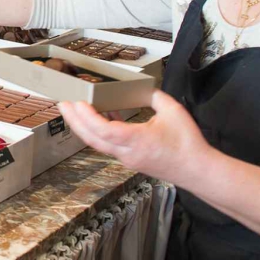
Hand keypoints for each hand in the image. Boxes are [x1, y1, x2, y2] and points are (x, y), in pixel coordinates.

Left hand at [58, 90, 210, 184]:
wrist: (197, 170)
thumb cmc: (188, 144)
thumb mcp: (173, 111)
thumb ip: (154, 97)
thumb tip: (141, 89)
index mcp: (138, 141)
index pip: (105, 131)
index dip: (88, 117)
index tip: (78, 103)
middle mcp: (128, 152)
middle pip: (93, 139)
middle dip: (74, 121)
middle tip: (62, 104)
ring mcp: (127, 158)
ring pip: (98, 143)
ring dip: (83, 126)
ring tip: (72, 109)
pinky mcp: (130, 159)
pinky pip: (108, 144)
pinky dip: (99, 131)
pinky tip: (99, 116)